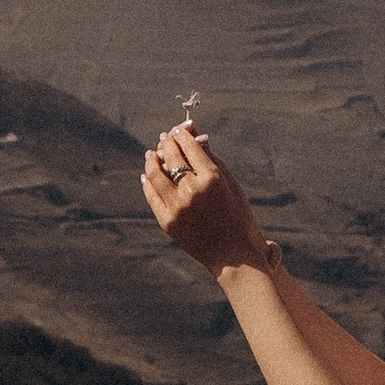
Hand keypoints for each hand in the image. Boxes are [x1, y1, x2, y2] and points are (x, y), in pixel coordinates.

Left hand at [140, 120, 272, 274]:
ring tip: (152, 153)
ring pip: (155, 173)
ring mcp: (177, 207)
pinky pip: (152, 195)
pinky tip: (147, 175)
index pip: (190, 147)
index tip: (179, 129)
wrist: (234, 255)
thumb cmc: (237, 216)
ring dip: (152, 159)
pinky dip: (148, 182)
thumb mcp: (231, 184)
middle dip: (167, 143)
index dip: (182, 134)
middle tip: (165, 137)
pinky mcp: (167, 221)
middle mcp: (192, 190)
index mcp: (212, 178)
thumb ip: (212, 159)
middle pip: (171, 156)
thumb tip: (197, 136)